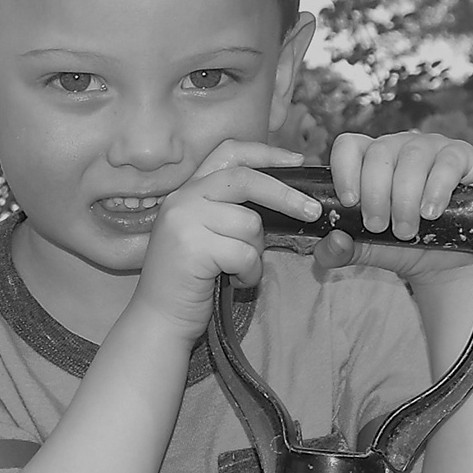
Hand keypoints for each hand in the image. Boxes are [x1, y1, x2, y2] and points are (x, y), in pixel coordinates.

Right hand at [127, 137, 323, 335]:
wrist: (159, 320)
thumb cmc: (191, 282)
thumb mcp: (206, 234)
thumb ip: (230, 210)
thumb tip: (284, 197)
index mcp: (187, 191)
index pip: (229, 152)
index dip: (266, 153)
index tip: (296, 161)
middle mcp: (182, 199)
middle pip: (246, 180)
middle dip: (285, 195)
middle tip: (313, 211)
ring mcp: (183, 221)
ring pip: (250, 223)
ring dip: (256, 252)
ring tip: (240, 270)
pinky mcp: (192, 247)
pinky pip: (244, 253)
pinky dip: (250, 272)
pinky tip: (235, 281)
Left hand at [324, 127, 472, 302]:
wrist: (446, 263)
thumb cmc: (404, 247)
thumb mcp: (368, 251)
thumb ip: (340, 250)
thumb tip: (334, 241)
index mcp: (369, 160)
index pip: (349, 146)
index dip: (344, 169)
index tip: (349, 202)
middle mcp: (399, 147)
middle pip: (380, 153)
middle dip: (376, 194)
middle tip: (379, 227)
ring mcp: (432, 147)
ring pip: (412, 157)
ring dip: (405, 198)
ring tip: (407, 231)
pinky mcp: (462, 156)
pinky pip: (447, 162)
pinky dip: (437, 189)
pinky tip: (431, 213)